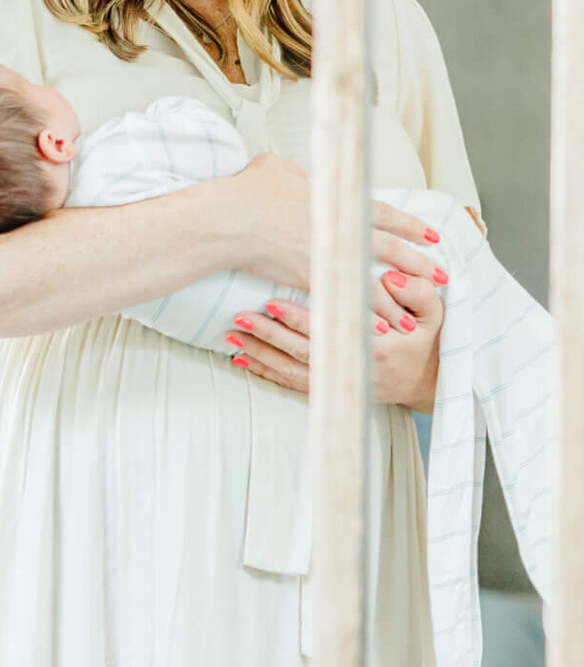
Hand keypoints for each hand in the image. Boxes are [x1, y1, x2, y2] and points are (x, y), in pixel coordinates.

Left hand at [224, 269, 444, 411]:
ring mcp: (340, 383)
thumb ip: (419, 293)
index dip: (301, 319)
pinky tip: (242, 359)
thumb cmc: (425, 338)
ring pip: (291, 371)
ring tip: (231, 337)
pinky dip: (265, 371)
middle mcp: (354, 370)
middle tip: (241, 318)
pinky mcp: (329, 388)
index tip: (273, 303)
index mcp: (378, 348)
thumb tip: (391, 278)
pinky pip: (290, 382)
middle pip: (303, 353)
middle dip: (269, 336)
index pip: (332, 331)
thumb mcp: (435, 314)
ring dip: (260, 354)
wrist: (427, 381)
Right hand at [226, 159, 443, 321]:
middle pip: (390, 251)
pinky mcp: (309, 280)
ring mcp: (327, 257)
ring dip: (393, 305)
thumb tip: (297, 177)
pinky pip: (344, 303)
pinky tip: (376, 333)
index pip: (384, 215)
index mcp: (337, 202)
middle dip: (418, 267)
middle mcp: (339, 231)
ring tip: (410, 323)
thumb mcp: (276, 169)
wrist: (230, 219)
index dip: (410, 226)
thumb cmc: (248, 191)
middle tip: (441, 278)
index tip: (431, 237)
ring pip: (371, 285)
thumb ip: (296, 175)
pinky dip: (362, 320)